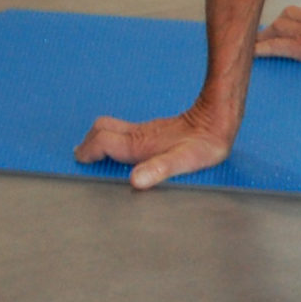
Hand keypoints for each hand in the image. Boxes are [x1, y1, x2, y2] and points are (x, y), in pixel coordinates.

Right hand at [74, 103, 234, 189]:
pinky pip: (126, 131)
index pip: (101, 140)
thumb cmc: (204, 144)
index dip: (88, 150)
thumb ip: (159, 169)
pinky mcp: (155, 130)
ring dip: (100, 140)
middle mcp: (138, 134)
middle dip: (89, 141)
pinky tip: (125, 152)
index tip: (81, 162)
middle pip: (102, 128)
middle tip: (84, 157)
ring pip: (112, 128)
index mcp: (139, 143)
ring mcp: (146, 131)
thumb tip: (136, 180)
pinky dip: (114, 139)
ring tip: (97, 156)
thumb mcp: (184, 161)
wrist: (219, 121)